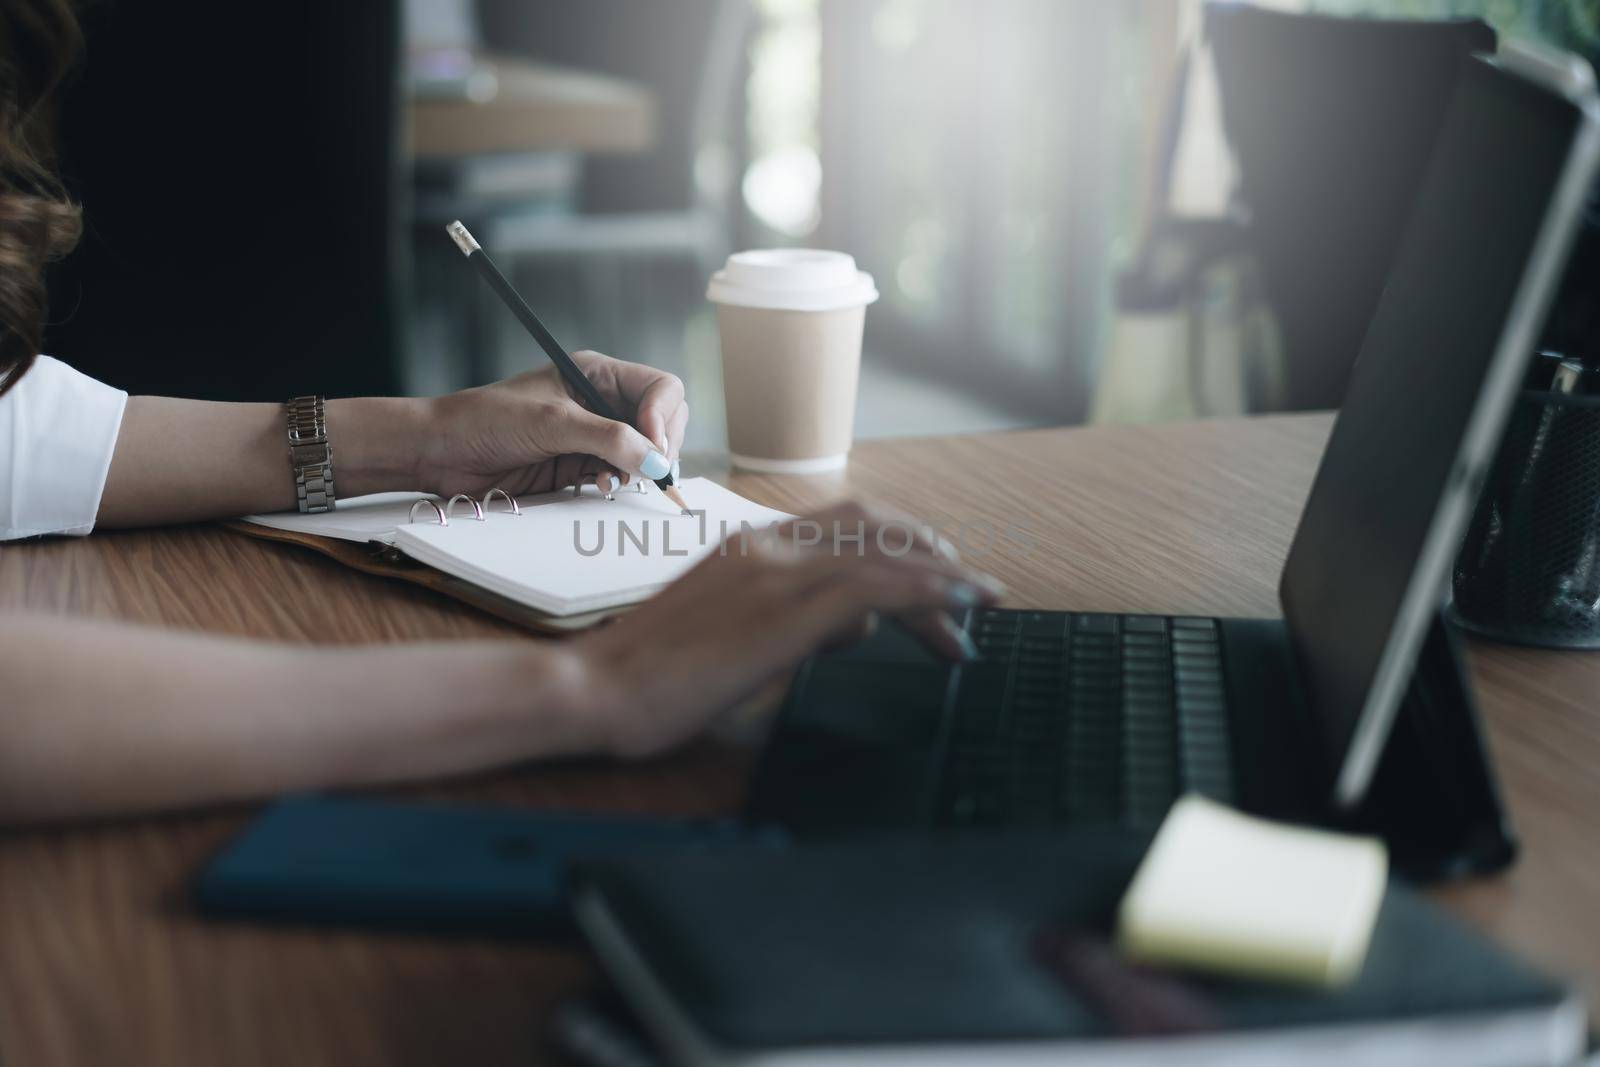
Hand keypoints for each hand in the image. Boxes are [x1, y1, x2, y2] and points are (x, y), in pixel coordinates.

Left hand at [414, 351, 687, 497]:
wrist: (442, 452)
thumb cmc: (486, 420)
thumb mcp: (553, 422)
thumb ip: (608, 439)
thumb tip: (656, 461)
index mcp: (597, 373)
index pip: (660, 388)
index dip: (663, 417)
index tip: (651, 447)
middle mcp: (600, 400)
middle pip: (661, 420)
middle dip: (659, 446)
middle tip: (646, 470)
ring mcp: (591, 434)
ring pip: (643, 451)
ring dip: (639, 468)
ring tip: (614, 479)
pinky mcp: (578, 464)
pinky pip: (619, 473)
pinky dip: (619, 482)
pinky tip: (599, 486)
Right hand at [569, 501, 1004, 758]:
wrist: (592, 690)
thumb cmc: (650, 676)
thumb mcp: (733, 636)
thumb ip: (794, 621)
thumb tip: (854, 623)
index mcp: (749, 547)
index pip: (847, 525)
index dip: (903, 545)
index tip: (938, 579)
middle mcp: (766, 547)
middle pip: (875, 529)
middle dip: (932, 557)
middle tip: (972, 595)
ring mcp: (774, 574)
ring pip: (883, 554)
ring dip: (943, 579)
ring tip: (982, 605)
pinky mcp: (781, 612)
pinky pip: (875, 587)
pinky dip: (930, 591)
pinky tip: (962, 606)